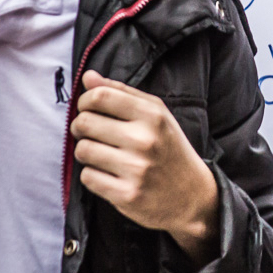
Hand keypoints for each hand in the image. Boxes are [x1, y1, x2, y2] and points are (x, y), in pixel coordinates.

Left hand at [71, 70, 219, 265]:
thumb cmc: (169, 148)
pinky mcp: (127, 195)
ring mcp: (136, 169)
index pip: (100, 96)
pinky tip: (107, 174)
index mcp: (152, 115)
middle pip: (85, 122)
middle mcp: (145, 140)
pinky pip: (87, 177)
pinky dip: (92, 175)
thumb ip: (121, 92)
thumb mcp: (156, 114)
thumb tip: (87, 77)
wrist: (192, 196)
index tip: (88, 108)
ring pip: (82, 150)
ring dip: (85, 152)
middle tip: (89, 132)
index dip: (85, 101)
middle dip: (80, 126)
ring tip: (100, 154)